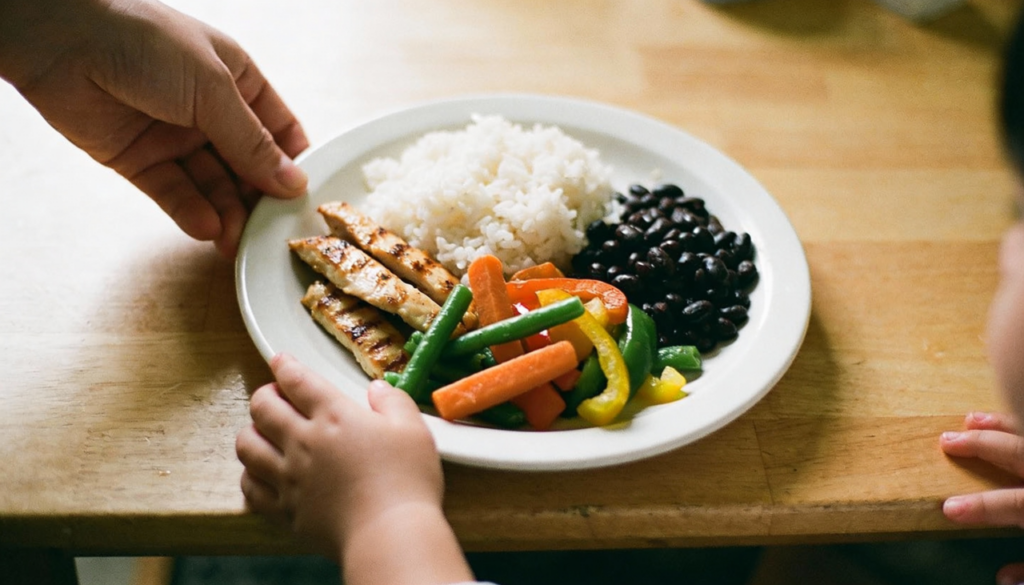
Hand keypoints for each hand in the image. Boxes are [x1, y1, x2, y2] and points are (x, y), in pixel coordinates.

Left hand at [0, 0, 308, 256]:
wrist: (61, 39)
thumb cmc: (145, 41)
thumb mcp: (214, 90)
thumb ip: (253, 143)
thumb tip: (293, 182)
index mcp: (238, 81)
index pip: (279, 132)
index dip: (294, 165)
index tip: (305, 200)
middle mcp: (210, 111)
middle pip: (248, 167)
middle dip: (260, 199)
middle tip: (271, 232)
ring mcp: (175, 137)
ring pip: (212, 186)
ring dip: (227, 213)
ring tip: (237, 239)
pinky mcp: (140, 160)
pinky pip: (174, 193)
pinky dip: (191, 212)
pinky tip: (207, 227)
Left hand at [235, 354, 471, 583]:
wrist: (390, 533)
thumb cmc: (407, 480)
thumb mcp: (413, 430)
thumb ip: (393, 402)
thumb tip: (378, 389)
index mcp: (335, 416)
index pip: (296, 380)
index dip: (284, 366)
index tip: (280, 360)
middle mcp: (304, 441)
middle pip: (262, 407)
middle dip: (264, 395)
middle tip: (275, 397)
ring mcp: (289, 477)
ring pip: (246, 445)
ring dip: (251, 433)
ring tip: (263, 433)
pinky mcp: (285, 510)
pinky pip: (250, 488)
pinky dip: (250, 476)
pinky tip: (261, 473)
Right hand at [941, 412, 1023, 584]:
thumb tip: (1003, 579)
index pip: (1013, 505)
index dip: (980, 506)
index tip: (947, 508)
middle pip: (1019, 455)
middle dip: (981, 446)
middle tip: (945, 440)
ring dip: (1001, 425)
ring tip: (972, 418)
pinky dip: (1015, 424)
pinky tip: (1000, 420)